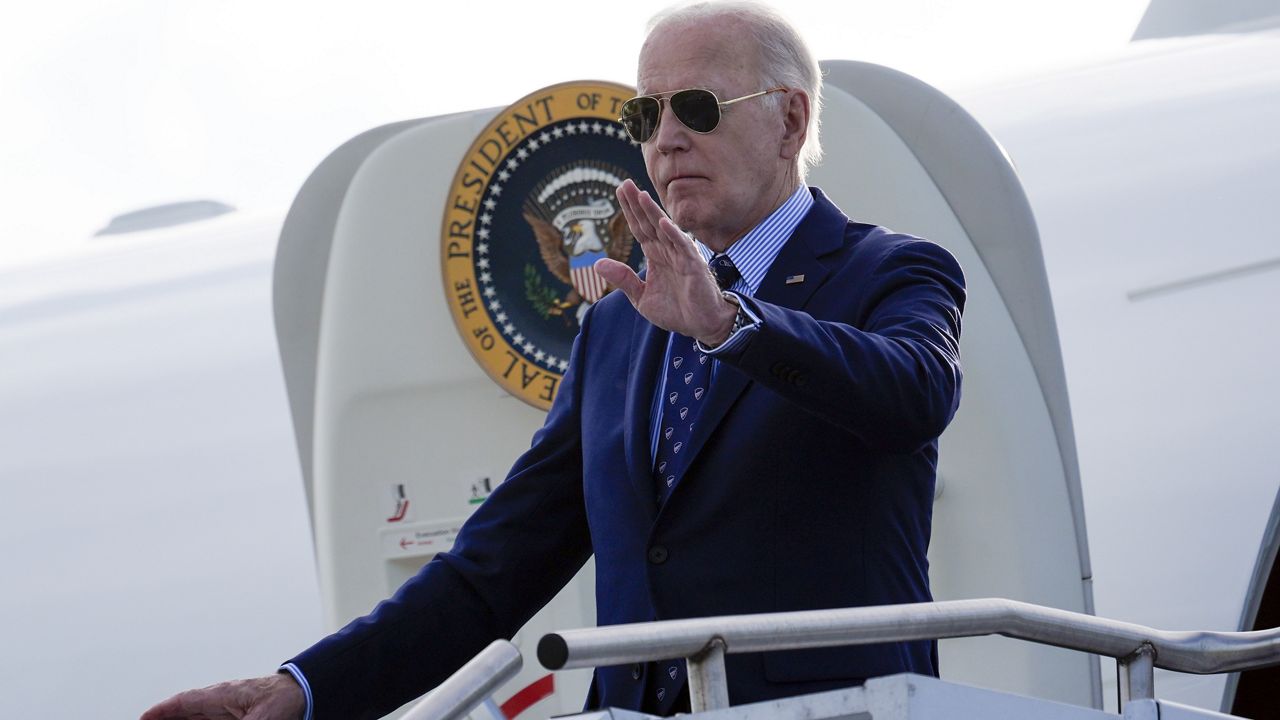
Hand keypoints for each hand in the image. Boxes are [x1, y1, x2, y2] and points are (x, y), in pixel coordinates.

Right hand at [140, 673, 304, 719]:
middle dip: (167, 719)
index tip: (143, 717)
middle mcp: (222, 701)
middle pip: (187, 712)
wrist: (307, 692)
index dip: (162, 710)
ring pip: (199, 718)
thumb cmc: (285, 697)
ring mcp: (230, 710)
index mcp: (222, 694)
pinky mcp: (241, 717)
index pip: (184, 702)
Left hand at [596, 179, 735, 344]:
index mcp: (655, 255)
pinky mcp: (693, 266)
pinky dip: (673, 234)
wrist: (702, 326)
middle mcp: (667, 251)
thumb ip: (623, 279)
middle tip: (624, 183)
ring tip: (640, 195)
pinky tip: (663, 221)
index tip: (619, 191)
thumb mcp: (641, 297)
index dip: (629, 211)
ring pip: (664, 230)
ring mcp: (681, 256)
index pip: (639, 228)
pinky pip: (683, 247)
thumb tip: (597, 264)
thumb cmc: (676, 311)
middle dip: (636, 204)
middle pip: (649, 223)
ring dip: (652, 212)